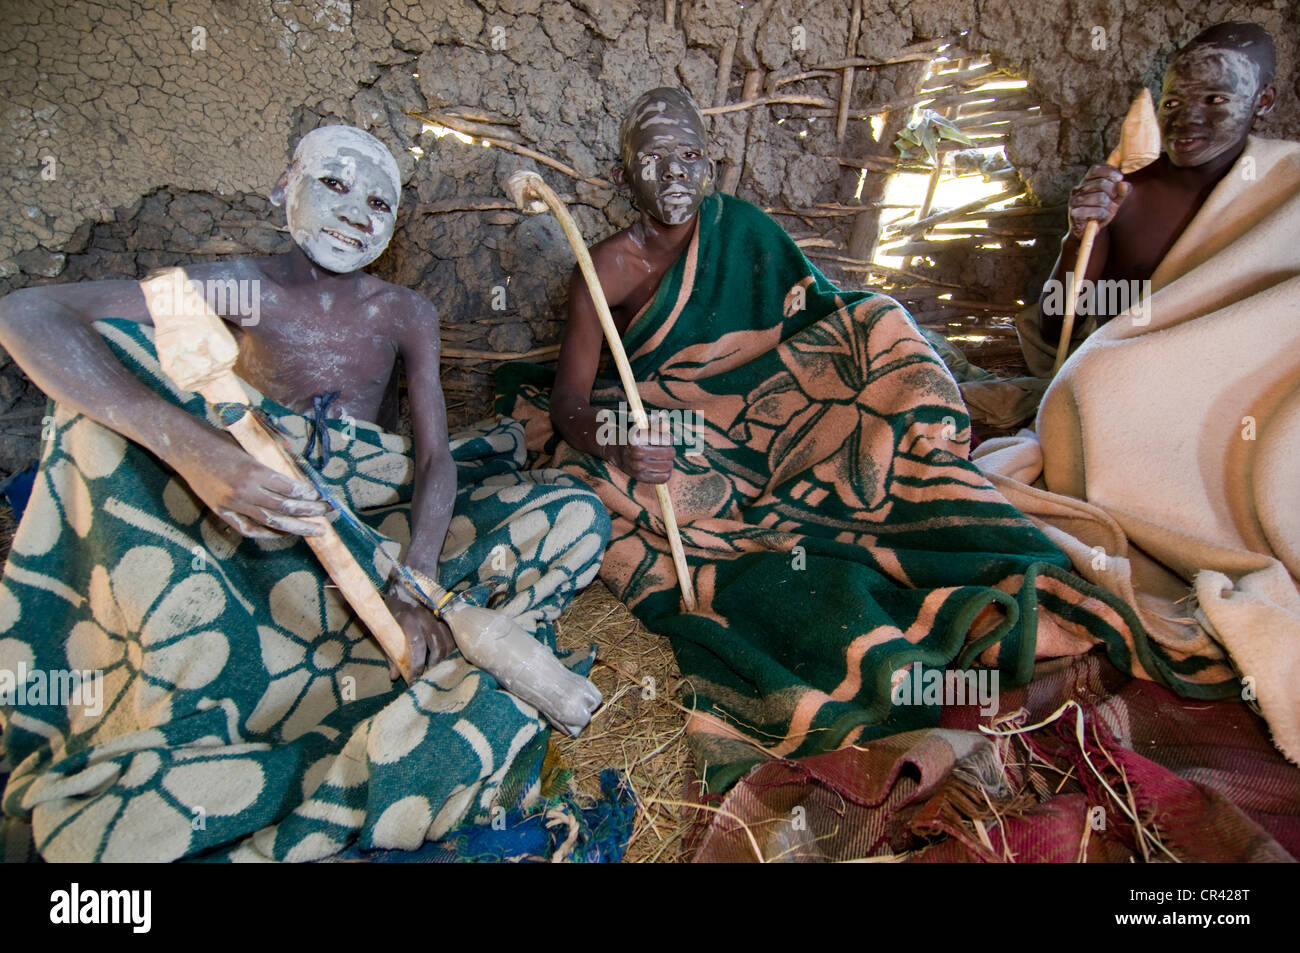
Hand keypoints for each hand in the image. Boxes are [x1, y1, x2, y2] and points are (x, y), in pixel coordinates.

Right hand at [174, 434, 332, 538]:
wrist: (185, 446)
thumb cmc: (219, 439)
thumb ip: (271, 459)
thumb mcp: (249, 445)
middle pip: (284, 508)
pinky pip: (248, 529)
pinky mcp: (221, 511)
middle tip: (329, 514)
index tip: (321, 496)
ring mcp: (232, 504)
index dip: (308, 495)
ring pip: (270, 522)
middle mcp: (244, 491)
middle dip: (310, 512)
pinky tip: (282, 534)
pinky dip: (267, 533)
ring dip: (296, 527)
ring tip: (314, 530)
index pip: (289, 489)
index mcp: (253, 470)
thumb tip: (298, 470)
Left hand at [384, 588, 455, 679]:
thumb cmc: (393, 608)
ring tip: (436, 666)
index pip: (416, 645)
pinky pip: (454, 635)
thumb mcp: (386, 628)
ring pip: (449, 641)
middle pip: (437, 645)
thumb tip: (394, 676)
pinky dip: (451, 648)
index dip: (416, 665)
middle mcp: (425, 616)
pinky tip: (444, 655)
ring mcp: (438, 615)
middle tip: (428, 675)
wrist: (408, 582)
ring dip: (444, 657)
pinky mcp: (446, 615)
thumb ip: (391, 653)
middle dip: (434, 664)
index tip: (413, 680)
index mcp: (407, 618)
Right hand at [611, 416, 675, 483]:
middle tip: (662, 448)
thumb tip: (666, 426)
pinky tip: (658, 466)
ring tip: (659, 457)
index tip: (662, 438)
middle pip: (671, 453)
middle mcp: (636, 453)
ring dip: (667, 461)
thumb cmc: (636, 436)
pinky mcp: (641, 478)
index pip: (668, 440)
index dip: (668, 438)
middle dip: (669, 449)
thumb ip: (656, 423)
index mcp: (637, 438)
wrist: (618, 452)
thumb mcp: (643, 425)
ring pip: (669, 466)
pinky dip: (665, 472)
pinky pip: (665, 477)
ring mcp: (638, 467)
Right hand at [1067, 163, 1130, 238]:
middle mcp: (1078, 190)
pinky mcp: (1075, 213)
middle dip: (1113, 191)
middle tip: (1113, 200)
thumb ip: (1121, 191)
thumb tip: (1124, 184)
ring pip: (1101, 198)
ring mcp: (1074, 201)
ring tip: (1105, 212)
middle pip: (1101, 183)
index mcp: (1085, 182)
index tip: (1120, 178)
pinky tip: (1100, 219)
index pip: (1095, 169)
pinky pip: (1097, 211)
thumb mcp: (1114, 201)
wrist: (1085, 232)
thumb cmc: (1100, 213)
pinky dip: (1103, 215)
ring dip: (1108, 206)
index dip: (1109, 171)